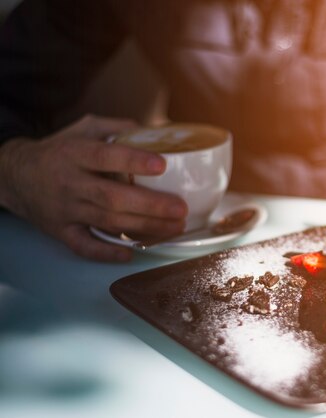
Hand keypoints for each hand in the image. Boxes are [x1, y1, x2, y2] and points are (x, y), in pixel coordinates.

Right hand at [0, 115, 186, 261]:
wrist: (15, 175)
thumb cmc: (59, 151)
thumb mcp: (83, 129)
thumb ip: (116, 128)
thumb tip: (154, 130)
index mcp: (74, 154)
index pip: (104, 157)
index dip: (133, 162)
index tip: (162, 165)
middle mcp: (69, 183)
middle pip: (112, 197)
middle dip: (150, 205)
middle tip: (180, 208)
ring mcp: (65, 210)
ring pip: (107, 222)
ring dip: (144, 227)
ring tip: (174, 227)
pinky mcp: (61, 231)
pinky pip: (84, 246)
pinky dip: (106, 253)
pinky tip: (131, 253)